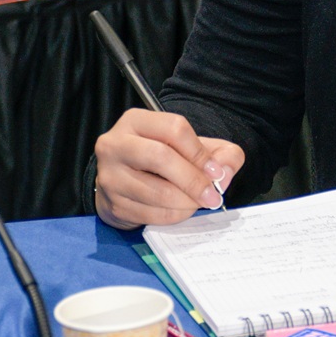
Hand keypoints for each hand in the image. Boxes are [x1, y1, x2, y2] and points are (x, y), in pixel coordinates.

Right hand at [93, 108, 243, 229]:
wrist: (125, 184)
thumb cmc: (161, 160)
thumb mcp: (192, 147)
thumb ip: (220, 153)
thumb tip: (225, 172)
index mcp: (136, 121)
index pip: (174, 128)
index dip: (200, 152)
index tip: (216, 171)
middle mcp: (116, 144)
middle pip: (161, 157)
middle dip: (194, 180)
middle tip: (212, 196)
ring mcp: (110, 175)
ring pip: (157, 191)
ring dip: (187, 202)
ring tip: (199, 203)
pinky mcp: (113, 203)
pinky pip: (151, 214)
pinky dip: (174, 215)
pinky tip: (182, 210)